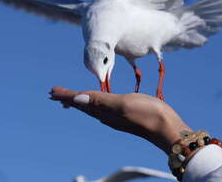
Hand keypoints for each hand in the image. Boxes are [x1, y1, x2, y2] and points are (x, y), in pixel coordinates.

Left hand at [49, 86, 191, 153]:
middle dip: (69, 98)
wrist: (169, 130)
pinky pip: (103, 108)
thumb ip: (101, 101)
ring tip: (70, 98)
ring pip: (92, 107)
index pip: (80, 101)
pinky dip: (94, 102)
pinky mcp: (126, 115)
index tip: (51, 91)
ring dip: (80, 100)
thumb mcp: (123, 104)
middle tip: (54, 93)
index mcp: (104, 111)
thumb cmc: (148, 114)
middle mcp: (107, 115)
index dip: (66, 95)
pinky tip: (97, 103)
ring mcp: (116, 116)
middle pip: (83, 105)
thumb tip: (77, 98)